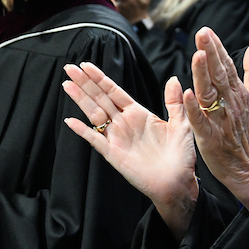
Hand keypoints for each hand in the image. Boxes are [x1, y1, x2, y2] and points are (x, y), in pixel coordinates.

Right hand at [63, 63, 198, 238]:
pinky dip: (83, 131)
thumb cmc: (181, 156)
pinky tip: (70, 121)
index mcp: (138, 113)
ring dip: (80, 100)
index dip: (100, 78)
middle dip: (85, 83)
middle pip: (100, 98)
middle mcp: (124, 123)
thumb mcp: (181, 124)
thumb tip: (174, 79)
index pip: (114, 91)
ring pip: (94, 114)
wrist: (178, 183)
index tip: (86, 65)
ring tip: (67, 85)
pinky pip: (95, 140)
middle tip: (69, 68)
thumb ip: (174, 102)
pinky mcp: (113, 154)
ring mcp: (116, 138)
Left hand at [184, 29, 248, 209]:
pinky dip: (194, 108)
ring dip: (203, 74)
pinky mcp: (210, 138)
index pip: (226, 66)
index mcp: (239, 93)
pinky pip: (200, 121)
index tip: (207, 31)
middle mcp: (230, 103)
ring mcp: (220, 120)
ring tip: (198, 55)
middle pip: (219, 75)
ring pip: (209, 94)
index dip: (217, 48)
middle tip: (202, 33)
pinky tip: (188, 93)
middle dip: (211, 53)